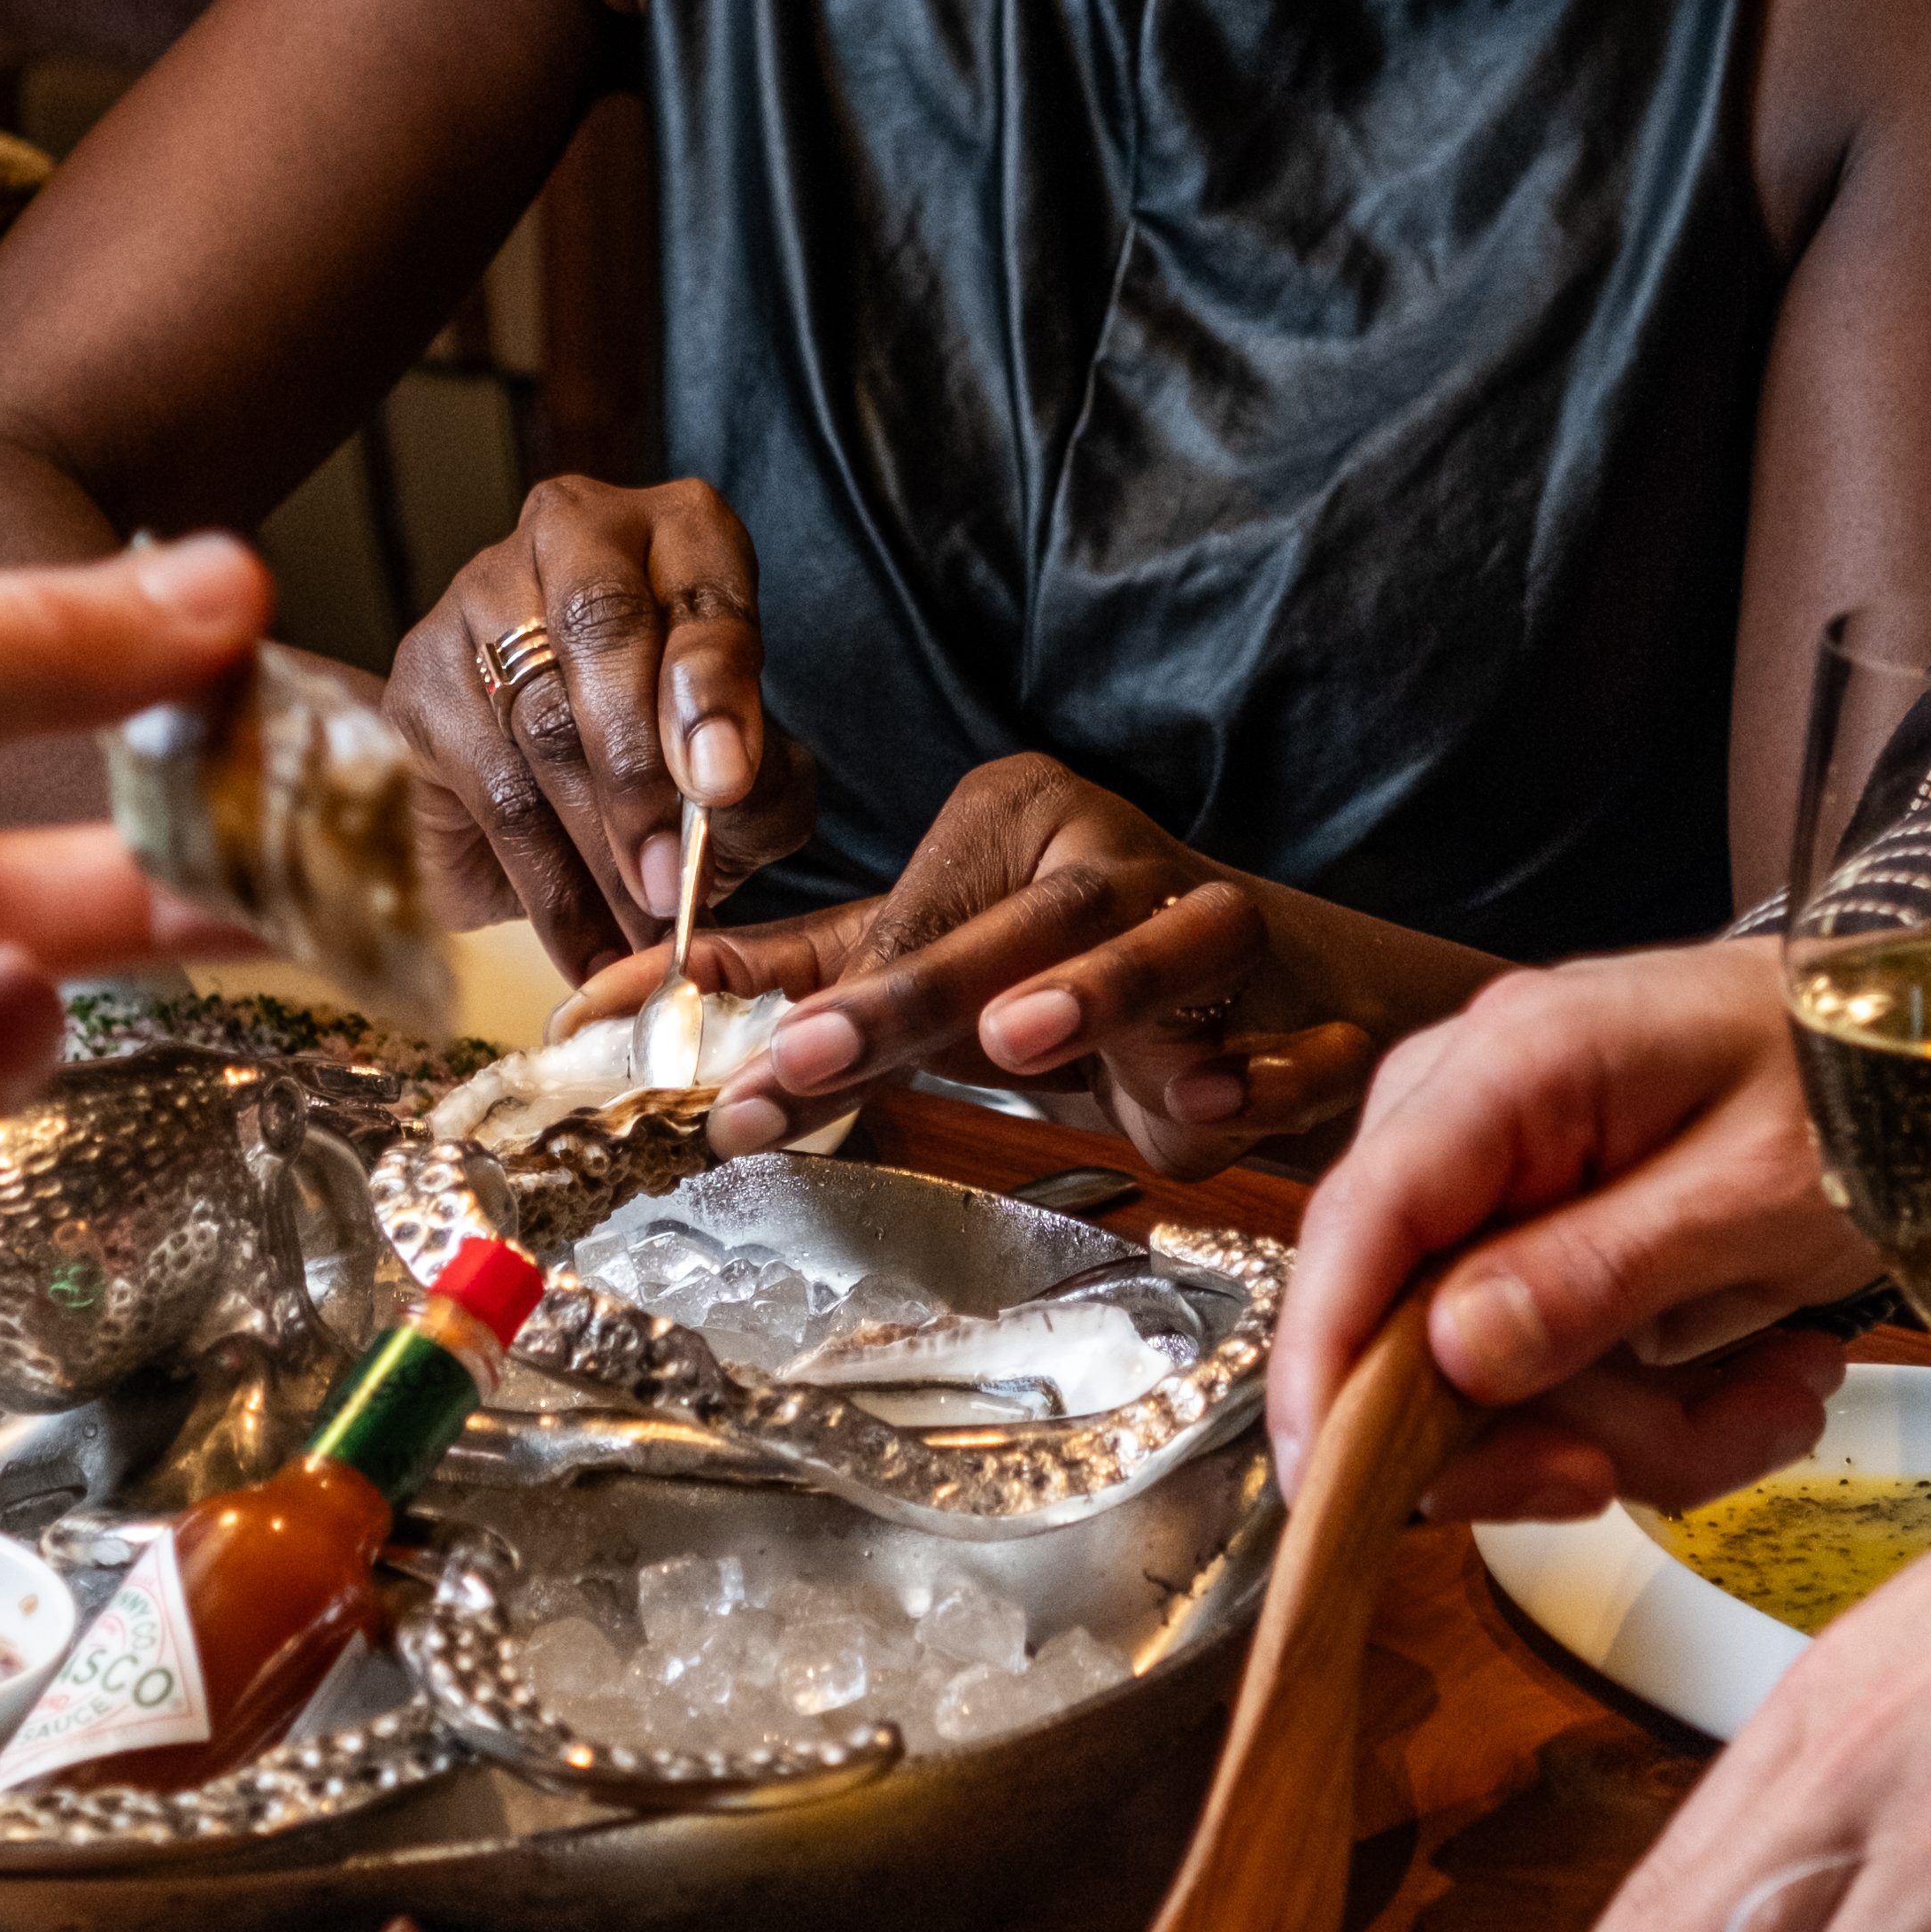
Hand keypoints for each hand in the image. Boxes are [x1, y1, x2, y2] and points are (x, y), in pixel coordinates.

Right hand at [384, 474, 815, 973]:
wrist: (589, 768)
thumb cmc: (691, 750)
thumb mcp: (756, 762)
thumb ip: (764, 785)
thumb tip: (720, 803)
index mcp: (679, 529)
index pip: (700, 591)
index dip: (712, 688)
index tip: (723, 784)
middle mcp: (573, 532)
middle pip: (600, 635)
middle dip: (639, 775)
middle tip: (670, 883)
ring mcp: (481, 593)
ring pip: (536, 721)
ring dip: (591, 843)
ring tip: (638, 927)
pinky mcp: (421, 673)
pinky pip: (482, 787)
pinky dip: (541, 883)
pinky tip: (586, 944)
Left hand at [583, 755, 1381, 1170]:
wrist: (1273, 998)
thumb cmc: (1067, 979)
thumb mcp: (926, 970)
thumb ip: (793, 981)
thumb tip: (616, 1003)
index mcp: (1019, 825)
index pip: (904, 918)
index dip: (822, 1006)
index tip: (735, 1087)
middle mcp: (1118, 857)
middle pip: (1019, 925)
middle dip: (912, 999)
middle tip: (811, 1058)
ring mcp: (1222, 921)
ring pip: (1169, 944)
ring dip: (1101, 992)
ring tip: (1023, 1040)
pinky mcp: (1315, 1003)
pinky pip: (1297, 1040)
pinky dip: (1265, 1073)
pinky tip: (1212, 1106)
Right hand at [1267, 941, 1861, 1529]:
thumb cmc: (1868, 1084)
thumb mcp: (1756, 1195)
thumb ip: (1601, 1271)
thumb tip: (1448, 1358)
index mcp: (1512, 1066)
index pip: (1363, 1219)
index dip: (1328, 1364)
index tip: (1334, 1491)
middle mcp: (1479, 1109)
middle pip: (1421, 1319)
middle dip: (1554, 1422)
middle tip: (1665, 1468)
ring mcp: (1513, 1168)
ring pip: (1499, 1364)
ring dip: (1643, 1422)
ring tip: (1786, 1397)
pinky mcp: (1559, 1225)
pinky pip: (1561, 1352)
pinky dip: (1662, 1397)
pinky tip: (1773, 1374)